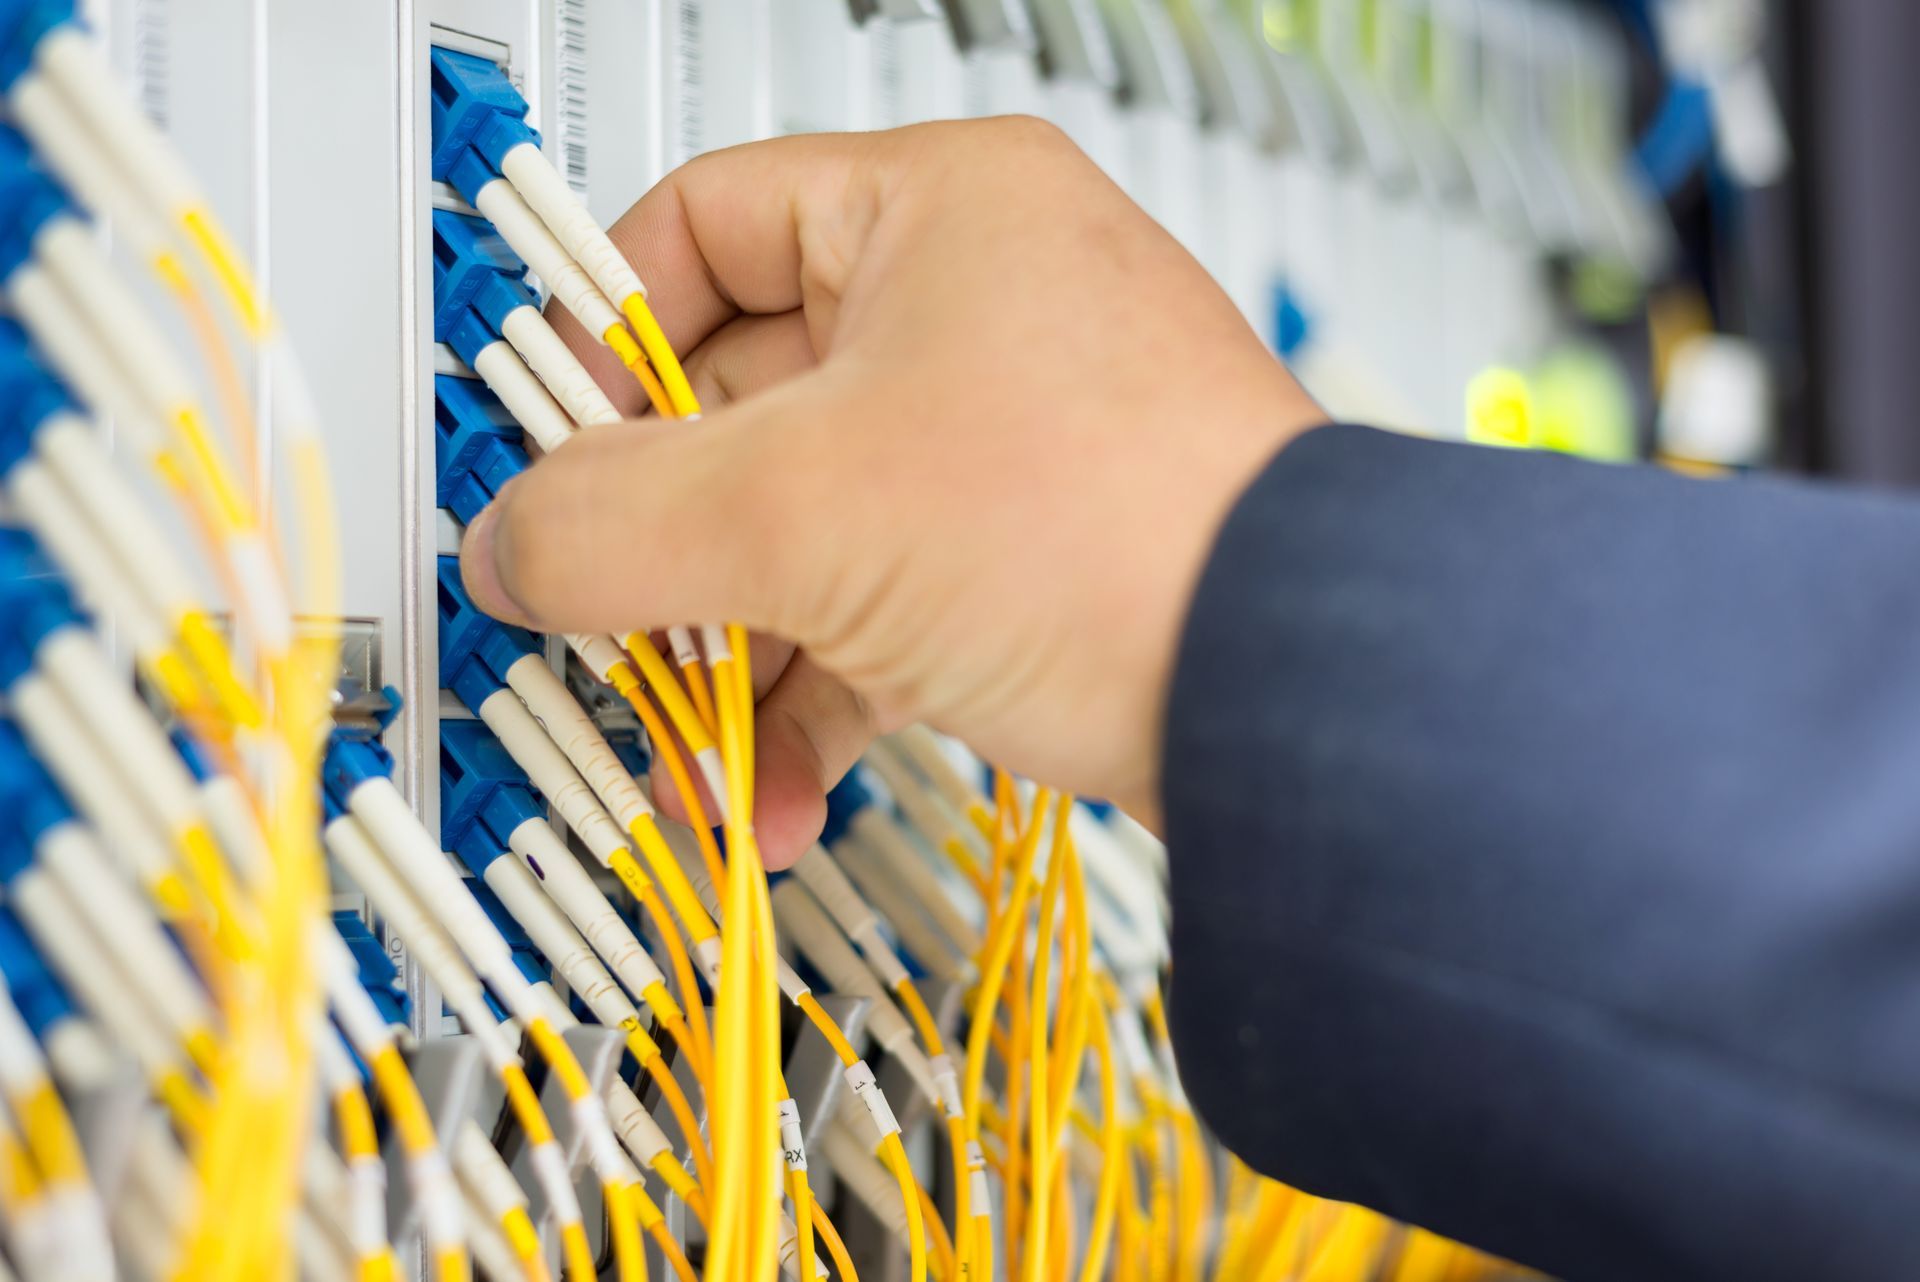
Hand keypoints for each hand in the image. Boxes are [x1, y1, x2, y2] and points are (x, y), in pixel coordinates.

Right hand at [460, 116, 1324, 866]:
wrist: (1300, 698)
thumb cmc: (1127, 534)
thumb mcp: (802, 511)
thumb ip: (612, 519)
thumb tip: (511, 541)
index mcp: (936, 215)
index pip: (703, 222)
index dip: (598, 332)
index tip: (533, 432)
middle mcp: (979, 311)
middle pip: (740, 406)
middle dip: (660, 547)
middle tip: (594, 614)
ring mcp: (1011, 443)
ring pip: (805, 532)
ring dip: (727, 657)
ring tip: (685, 750)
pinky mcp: (1035, 561)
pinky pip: (876, 614)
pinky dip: (814, 705)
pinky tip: (773, 796)